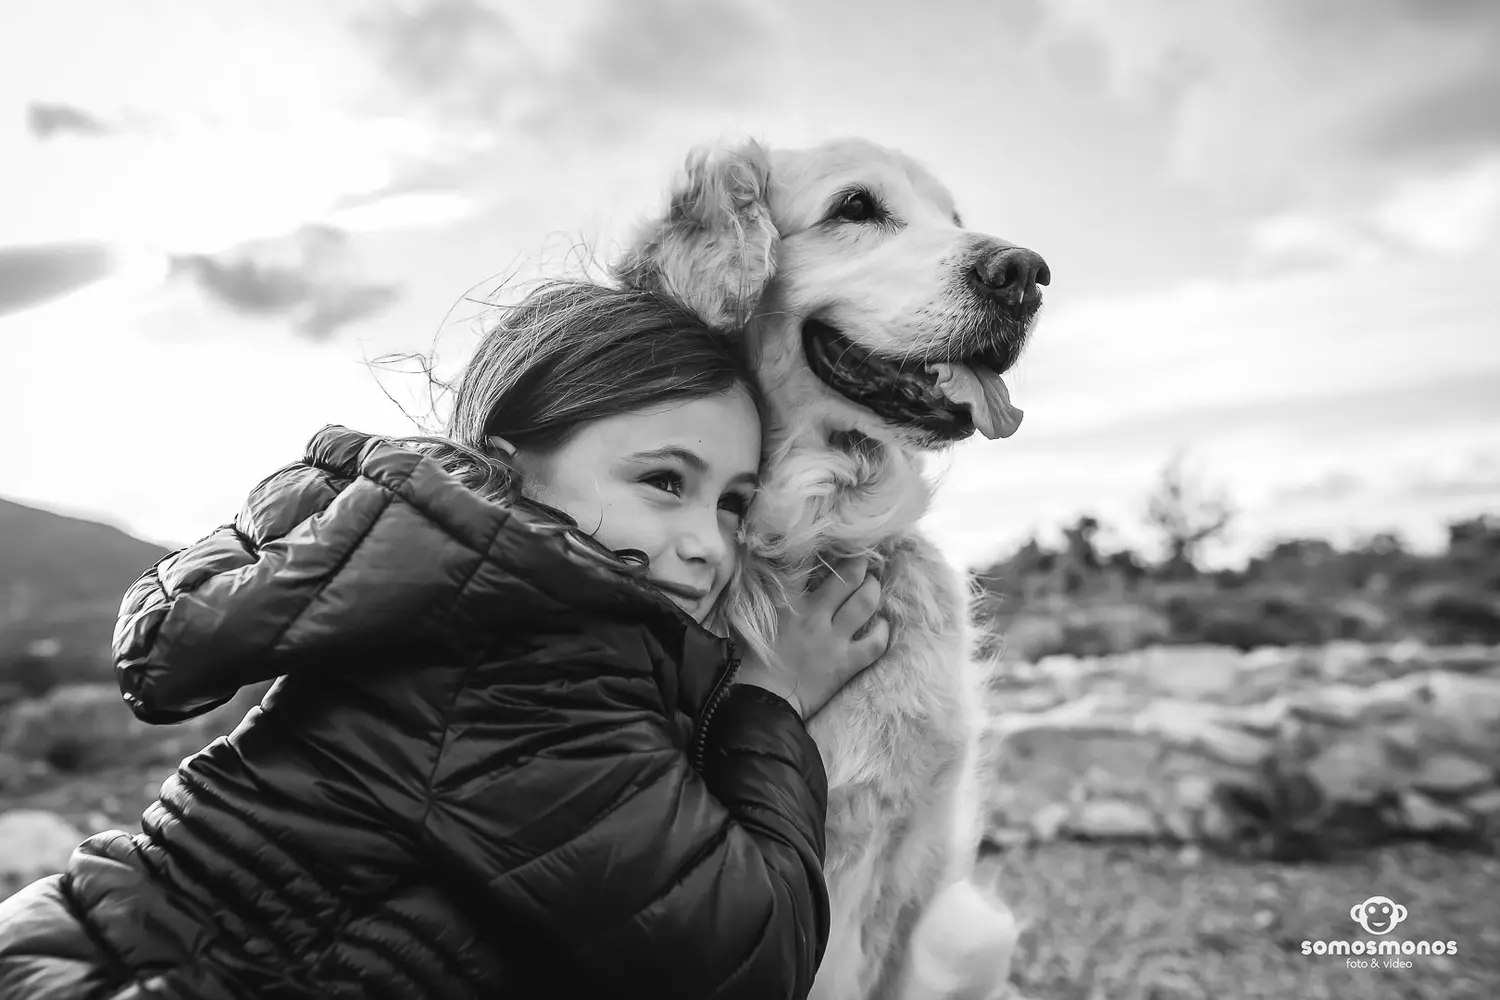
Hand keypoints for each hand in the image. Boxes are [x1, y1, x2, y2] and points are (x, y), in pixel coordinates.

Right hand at [736, 556, 889, 719]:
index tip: (829, 543)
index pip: (807, 564)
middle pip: (847, 577)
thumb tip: (774, 575)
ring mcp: (835, 639)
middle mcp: (816, 616)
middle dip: (859, 563)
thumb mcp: (752, 621)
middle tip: (862, 560)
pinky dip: (883, 630)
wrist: (763, 702)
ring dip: (873, 589)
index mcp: (789, 603)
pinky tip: (881, 623)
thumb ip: (766, 597)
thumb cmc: (751, 663)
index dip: (822, 549)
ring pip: (866, 602)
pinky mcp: (847, 663)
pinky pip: (876, 642)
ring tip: (872, 585)